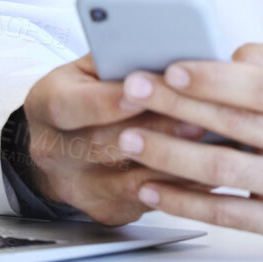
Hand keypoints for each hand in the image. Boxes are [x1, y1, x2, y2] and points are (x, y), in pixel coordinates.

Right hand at [18, 53, 208, 224]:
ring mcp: (78, 187)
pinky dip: (182, 186)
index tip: (141, 90)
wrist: (61, 144)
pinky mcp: (105, 210)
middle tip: (198, 118)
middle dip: (156, 130)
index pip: (70, 106)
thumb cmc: (86, 93)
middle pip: (105, 145)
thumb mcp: (89, 66)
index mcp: (46, 104)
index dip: (107, 101)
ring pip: (131, 180)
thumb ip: (119, 58)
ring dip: (177, 161)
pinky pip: (148, 201)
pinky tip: (209, 168)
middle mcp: (54, 151)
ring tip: (215, 142)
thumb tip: (166, 51)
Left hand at [114, 42, 262, 251]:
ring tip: (129, 139)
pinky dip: (183, 201)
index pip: (262, 87)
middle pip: (233, 125)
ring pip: (222, 171)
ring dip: (168, 155)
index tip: (171, 68)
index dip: (214, 78)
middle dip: (174, 107)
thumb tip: (224, 58)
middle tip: (132, 93)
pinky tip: (154, 188)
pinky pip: (226, 213)